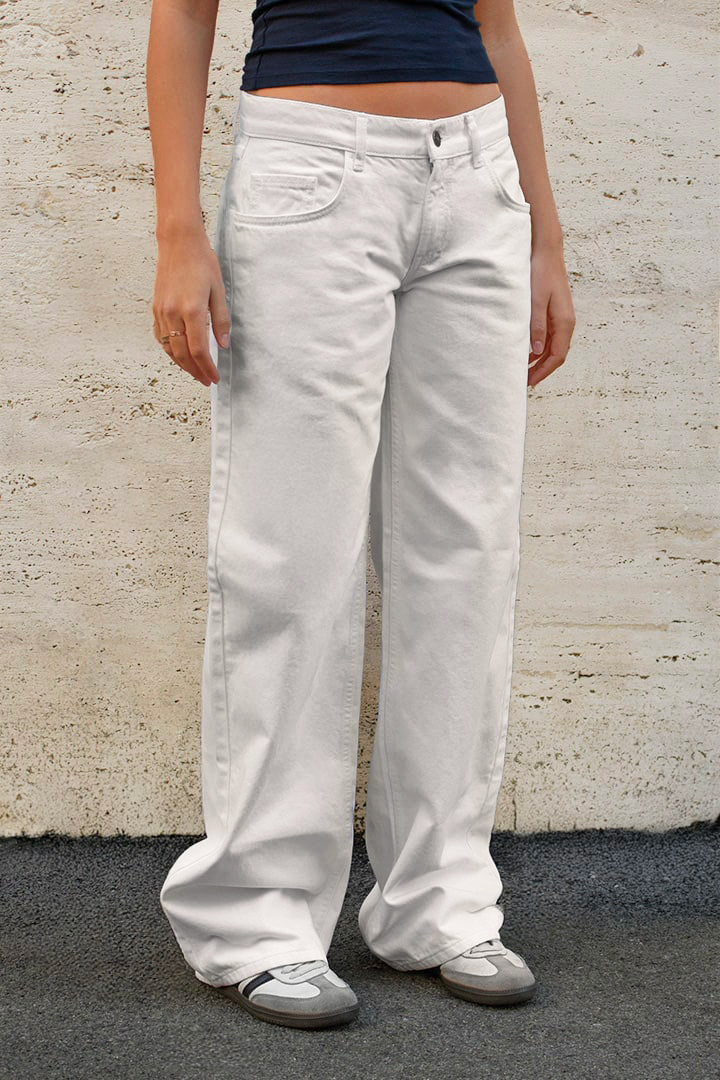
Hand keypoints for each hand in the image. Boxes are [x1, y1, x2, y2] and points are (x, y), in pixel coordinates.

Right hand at [152, 226, 228, 385]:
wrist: (178, 242)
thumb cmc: (201, 262)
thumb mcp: (219, 290)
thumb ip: (221, 320)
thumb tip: (223, 344)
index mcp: (192, 310)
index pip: (198, 350)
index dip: (207, 368)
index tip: (214, 378)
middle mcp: (173, 313)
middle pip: (182, 354)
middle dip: (195, 371)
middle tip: (206, 381)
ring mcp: (161, 311)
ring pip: (169, 348)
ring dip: (182, 364)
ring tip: (195, 371)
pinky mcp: (156, 308)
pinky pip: (160, 337)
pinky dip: (170, 350)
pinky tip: (180, 354)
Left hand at [527, 245, 575, 386]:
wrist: (546, 252)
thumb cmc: (541, 273)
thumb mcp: (535, 301)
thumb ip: (536, 326)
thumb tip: (537, 352)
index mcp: (564, 322)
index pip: (557, 356)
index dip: (544, 371)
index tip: (530, 382)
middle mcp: (566, 323)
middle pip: (556, 355)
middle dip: (542, 370)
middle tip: (524, 381)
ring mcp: (561, 318)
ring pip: (553, 347)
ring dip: (540, 360)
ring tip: (523, 370)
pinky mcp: (554, 313)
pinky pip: (549, 338)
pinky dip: (539, 349)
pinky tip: (527, 352)